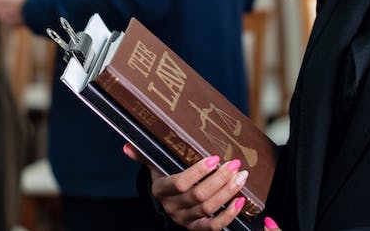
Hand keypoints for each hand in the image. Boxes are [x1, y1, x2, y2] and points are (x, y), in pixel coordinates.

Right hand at [122, 144, 275, 229]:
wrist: (166, 201)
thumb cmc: (164, 177)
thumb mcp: (154, 165)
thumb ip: (143, 154)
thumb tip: (127, 146)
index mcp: (161, 190)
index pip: (180, 183)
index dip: (198, 172)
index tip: (215, 158)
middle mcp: (172, 207)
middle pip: (198, 195)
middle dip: (220, 179)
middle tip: (235, 164)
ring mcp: (185, 219)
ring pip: (209, 208)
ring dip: (228, 191)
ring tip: (241, 176)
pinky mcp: (196, 228)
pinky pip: (214, 226)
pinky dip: (229, 214)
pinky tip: (240, 200)